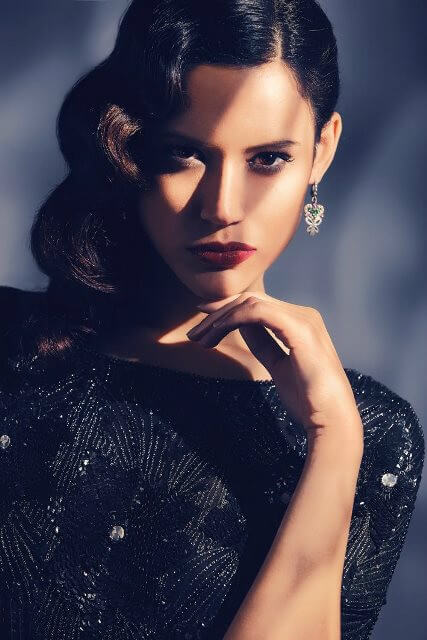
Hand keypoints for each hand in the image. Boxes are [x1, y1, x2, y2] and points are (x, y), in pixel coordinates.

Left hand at [187, 292, 362, 443]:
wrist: (331, 420)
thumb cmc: (307, 399)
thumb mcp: (278, 365)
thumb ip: (263, 344)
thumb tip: (240, 327)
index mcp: (300, 323)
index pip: (257, 305)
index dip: (227, 310)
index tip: (203, 323)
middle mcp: (303, 315)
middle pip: (251, 300)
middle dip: (218, 313)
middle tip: (194, 334)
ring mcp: (303, 319)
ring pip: (251, 302)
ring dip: (220, 318)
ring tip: (200, 339)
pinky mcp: (300, 329)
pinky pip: (257, 312)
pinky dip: (232, 319)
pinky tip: (216, 333)